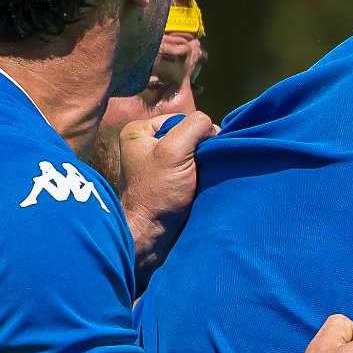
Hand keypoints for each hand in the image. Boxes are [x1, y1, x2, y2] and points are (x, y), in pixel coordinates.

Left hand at [117, 111, 216, 273]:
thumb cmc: (156, 193)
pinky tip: (200, 183)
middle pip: (188, 134)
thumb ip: (194, 127)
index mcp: (139, 131)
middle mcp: (146, 143)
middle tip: (199, 167)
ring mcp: (157, 161)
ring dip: (203, 162)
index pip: (182, 119)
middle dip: (201, 148)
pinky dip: (201, 172)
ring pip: (194, 151)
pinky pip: (193, 166)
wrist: (152, 232)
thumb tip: (212, 127)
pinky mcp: (169, 178)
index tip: (197, 155)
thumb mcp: (174, 151)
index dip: (196, 133)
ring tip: (200, 176)